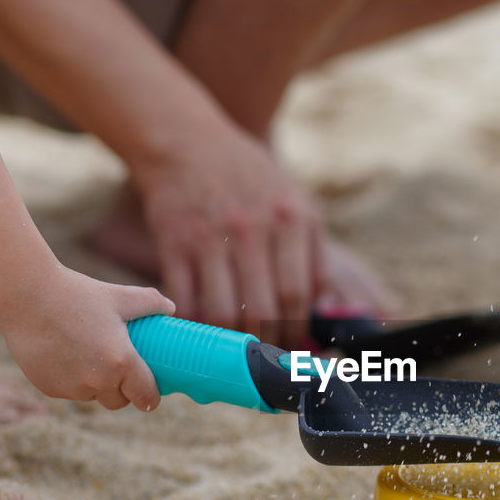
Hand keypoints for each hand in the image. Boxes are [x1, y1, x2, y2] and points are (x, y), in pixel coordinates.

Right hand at [0, 267, 175, 410]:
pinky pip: (68, 392)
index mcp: (121, 363)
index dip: (151, 396)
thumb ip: (151, 303)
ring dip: (96, 386)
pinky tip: (66, 356)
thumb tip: (171, 309)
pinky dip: (72, 381)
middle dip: (123, 390)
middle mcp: (97, 382)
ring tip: (91, 357)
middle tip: (120, 369)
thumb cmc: (77, 294)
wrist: (25, 296)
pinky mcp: (48, 388)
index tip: (150, 391)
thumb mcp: (120, 296)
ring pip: (92, 396)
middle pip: (119, 401)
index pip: (146, 397)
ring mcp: (71, 388)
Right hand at [138, 127, 325, 346]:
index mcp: (292, 218)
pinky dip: (193, 325)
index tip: (294, 348)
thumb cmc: (250, 180)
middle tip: (265, 358)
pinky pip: (185, 300)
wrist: (188, 142)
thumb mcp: (296, 203)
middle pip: (264, 309)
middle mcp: (253, 227)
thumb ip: (315, 254)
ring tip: (234, 351)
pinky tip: (201, 331)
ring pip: (223, 312)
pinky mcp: (174, 242)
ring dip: (229, 342)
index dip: (296, 330)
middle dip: (266, 343)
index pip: (299, 293)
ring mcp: (211, 235)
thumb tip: (325, 312)